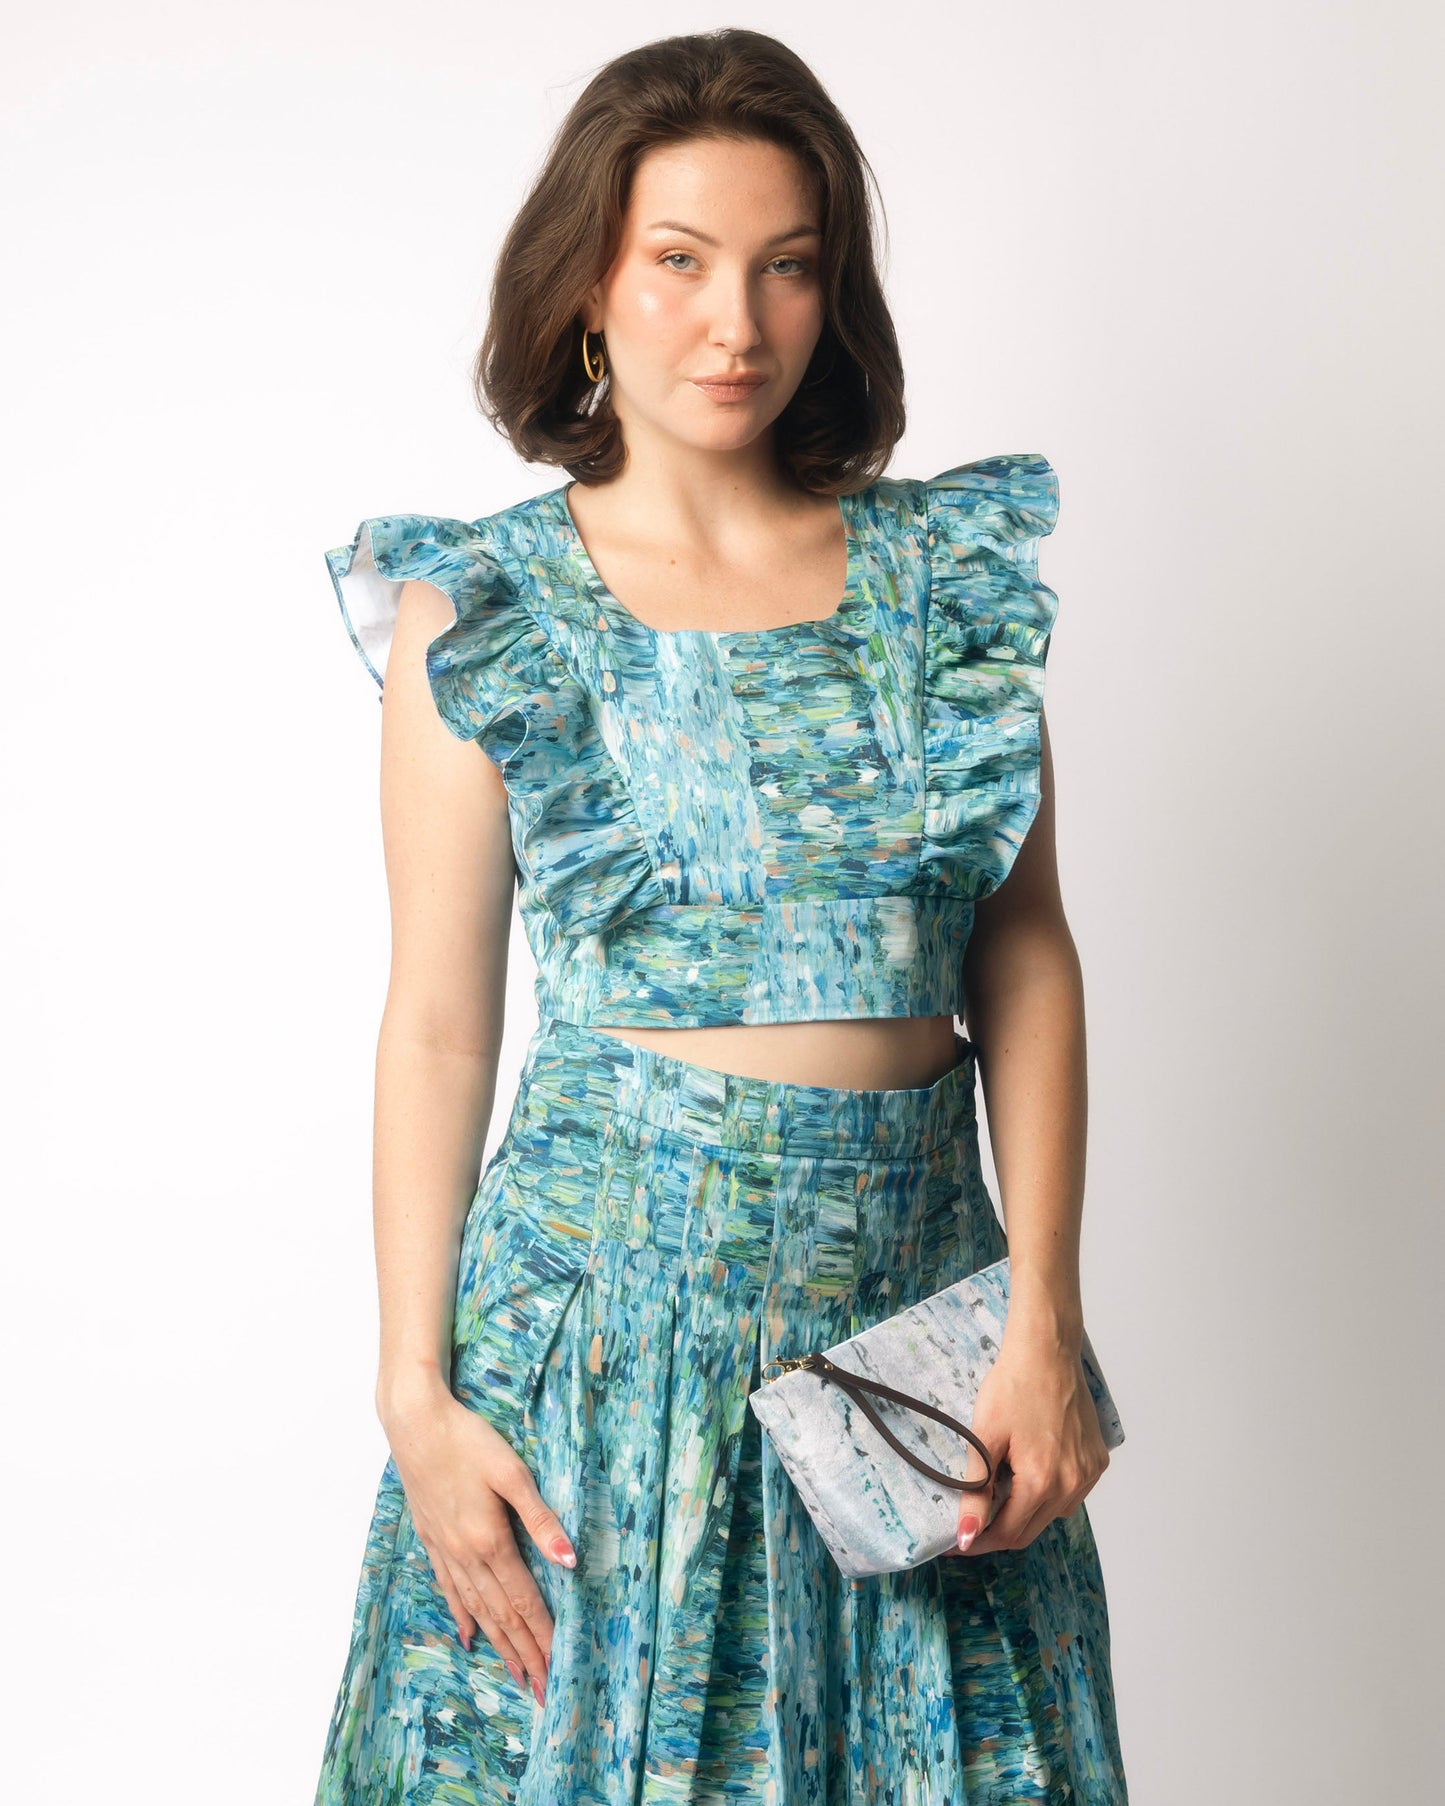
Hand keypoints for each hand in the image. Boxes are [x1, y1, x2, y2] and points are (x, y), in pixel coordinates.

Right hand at [380, 1383, 576, 1703]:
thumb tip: (570, 1560)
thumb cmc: (467, 1440)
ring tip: (515, 1673)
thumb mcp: (512, 1472)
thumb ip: (541, 1518)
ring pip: (476, 1610)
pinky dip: (463, 1616)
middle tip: (544, 1691)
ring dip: (498, 1645)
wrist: (414, 1423)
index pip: (524, 1602)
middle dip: (525, 1655)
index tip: (559, 1669)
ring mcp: (445, 1549)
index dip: (543, 1637)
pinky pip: (450, 1589)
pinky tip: (469, 1635)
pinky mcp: (432, 1538)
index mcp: (489, 1541)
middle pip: (502, 1616)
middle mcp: (465, 1555)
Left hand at [947, 1335, 1109, 1557]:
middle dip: (999, 1531)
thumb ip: (975, 1492)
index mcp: (1042, 1482)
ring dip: (1025, 1512)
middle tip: (971, 1520)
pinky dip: (1049, 1494)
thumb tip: (965, 1537)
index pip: (1007, 1534)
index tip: (957, 1542)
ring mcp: (1088, 1474)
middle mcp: (1072, 1485)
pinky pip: (1071, 1494)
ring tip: (1001, 1486)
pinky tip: (1031, 1471)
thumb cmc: (1013, 1387)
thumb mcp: (984, 1438)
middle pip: (1030, 1530)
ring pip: (1052, 1514)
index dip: (978, 1541)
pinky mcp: (1098, 1462)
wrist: (1047, 1352)